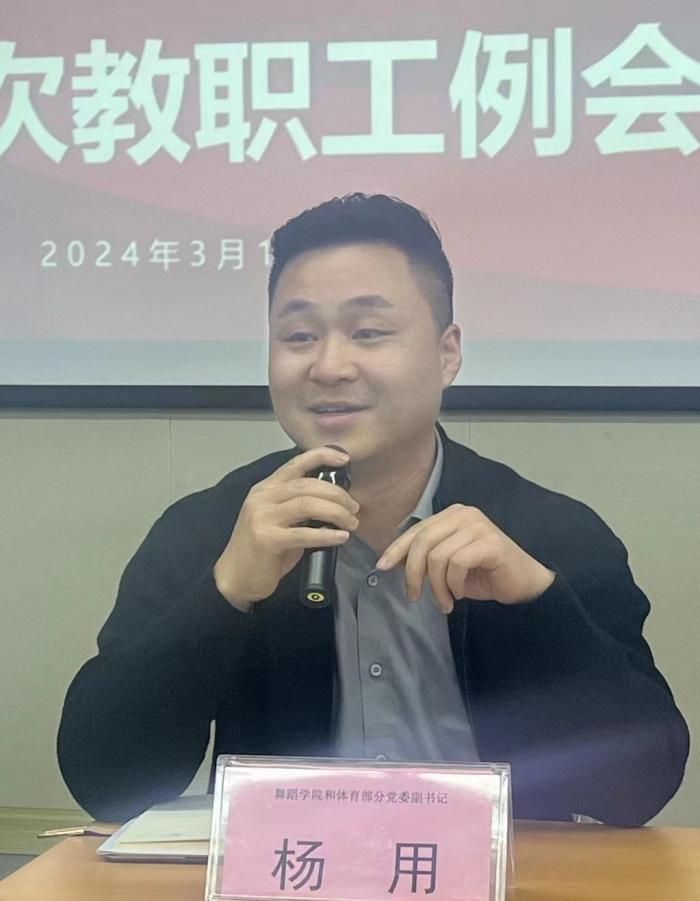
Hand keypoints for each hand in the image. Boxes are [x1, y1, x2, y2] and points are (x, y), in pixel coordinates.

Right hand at [214, 446, 358, 610]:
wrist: (235, 577)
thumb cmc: (262, 550)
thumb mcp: (278, 520)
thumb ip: (298, 507)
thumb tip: (332, 502)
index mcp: (266, 489)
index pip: (295, 463)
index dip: (321, 456)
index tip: (344, 458)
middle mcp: (262, 498)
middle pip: (307, 485)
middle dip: (337, 494)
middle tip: (354, 508)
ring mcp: (262, 518)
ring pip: (308, 505)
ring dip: (336, 513)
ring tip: (351, 523)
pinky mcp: (267, 540)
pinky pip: (304, 534)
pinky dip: (327, 535)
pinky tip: (341, 538)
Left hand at [376, 505, 554, 612]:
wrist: (523, 584)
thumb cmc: (484, 574)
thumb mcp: (448, 563)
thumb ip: (426, 555)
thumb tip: (391, 560)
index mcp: (451, 515)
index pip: (416, 530)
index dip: (396, 549)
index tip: (381, 568)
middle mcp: (464, 515)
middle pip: (422, 542)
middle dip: (413, 572)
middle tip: (414, 596)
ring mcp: (478, 526)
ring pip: (438, 556)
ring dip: (437, 586)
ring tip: (445, 601)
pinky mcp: (490, 542)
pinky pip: (457, 564)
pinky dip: (454, 584)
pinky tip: (461, 594)